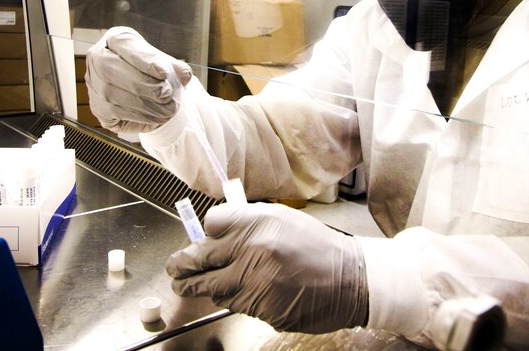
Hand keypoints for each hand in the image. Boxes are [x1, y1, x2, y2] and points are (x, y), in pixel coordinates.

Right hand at [85, 27, 191, 133]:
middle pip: (111, 70)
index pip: (124, 45)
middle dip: (143, 85)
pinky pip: (115, 114)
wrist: (140, 88)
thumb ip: (175, 66)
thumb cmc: (150, 70)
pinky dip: (139, 117)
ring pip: (113, 96)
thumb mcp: (164, 62)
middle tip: (167, 95)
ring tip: (168, 109)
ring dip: (145, 106)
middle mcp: (97, 59)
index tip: (164, 73)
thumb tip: (184, 74)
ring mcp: (94, 84)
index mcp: (115, 39)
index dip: (143, 61)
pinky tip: (156, 116)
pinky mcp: (97, 107)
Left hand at [166, 202, 368, 333]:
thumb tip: (214, 232)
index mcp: (259, 221)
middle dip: (181, 266)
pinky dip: (233, 299)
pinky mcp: (262, 308)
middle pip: (198, 257)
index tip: (201, 238)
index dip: (203, 232)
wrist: (352, 280)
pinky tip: (243, 292)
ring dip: (202, 287)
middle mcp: (254, 249)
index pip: (211, 223)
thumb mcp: (284, 220)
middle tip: (175, 269)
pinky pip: (234, 304)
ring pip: (212, 287)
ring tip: (193, 285)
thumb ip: (248, 223)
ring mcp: (256, 281)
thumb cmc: (319, 248)